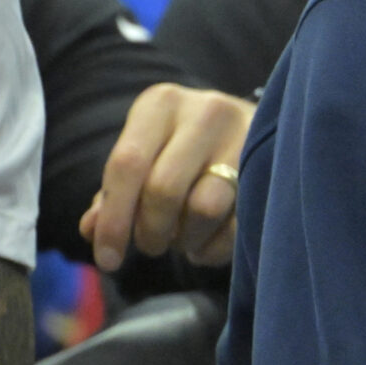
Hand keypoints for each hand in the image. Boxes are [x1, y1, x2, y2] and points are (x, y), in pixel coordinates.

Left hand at [79, 83, 253, 269]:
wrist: (250, 128)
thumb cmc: (181, 149)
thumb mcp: (144, 158)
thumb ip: (113, 195)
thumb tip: (92, 230)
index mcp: (160, 104)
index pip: (127, 165)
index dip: (114, 220)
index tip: (108, 260)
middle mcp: (204, 111)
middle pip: (164, 189)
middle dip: (151, 231)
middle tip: (150, 245)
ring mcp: (245, 136)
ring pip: (204, 207)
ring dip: (185, 239)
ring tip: (182, 239)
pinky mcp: (273, 166)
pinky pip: (237, 224)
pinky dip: (214, 248)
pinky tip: (206, 243)